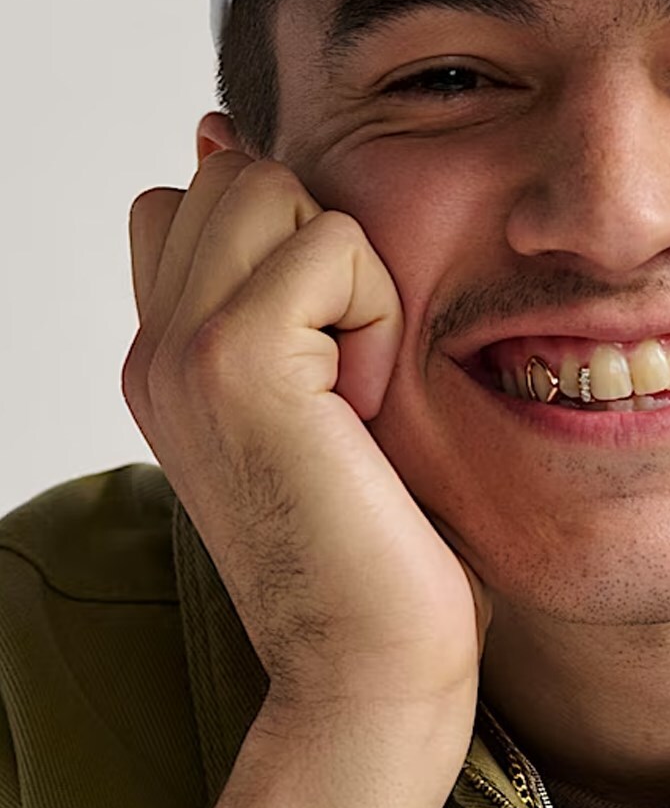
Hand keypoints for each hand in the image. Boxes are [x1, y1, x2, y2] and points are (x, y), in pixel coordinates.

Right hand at [122, 150, 488, 721]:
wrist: (370, 665)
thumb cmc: (376, 549)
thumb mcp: (322, 402)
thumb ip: (284, 298)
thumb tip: (223, 143)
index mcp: (166, 361)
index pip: (190, 203)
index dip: (277, 241)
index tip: (326, 340)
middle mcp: (153, 350)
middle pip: (233, 176)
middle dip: (319, 244)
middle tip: (343, 371)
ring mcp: (178, 349)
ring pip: (270, 188)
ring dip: (347, 275)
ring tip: (351, 388)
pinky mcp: (234, 354)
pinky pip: (331, 243)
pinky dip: (377, 312)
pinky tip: (363, 407)